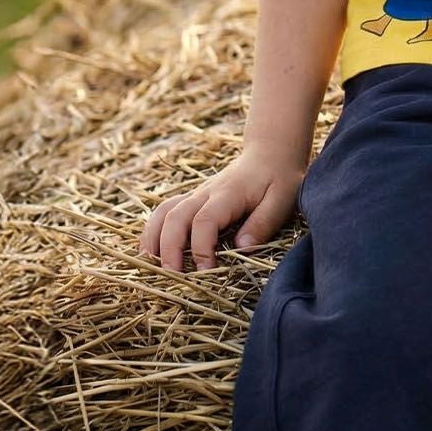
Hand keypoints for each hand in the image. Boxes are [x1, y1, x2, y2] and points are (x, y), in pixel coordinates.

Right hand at [137, 143, 306, 273]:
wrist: (269, 153)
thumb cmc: (279, 178)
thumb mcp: (282, 200)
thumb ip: (263, 223)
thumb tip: (242, 247)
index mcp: (228, 194)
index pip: (204, 221)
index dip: (200, 248)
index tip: (205, 271)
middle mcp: (205, 193)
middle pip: (175, 217)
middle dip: (169, 248)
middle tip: (172, 277)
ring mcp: (195, 195)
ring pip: (163, 213)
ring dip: (153, 239)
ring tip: (150, 267)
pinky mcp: (192, 199)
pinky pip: (164, 212)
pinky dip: (152, 231)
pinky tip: (150, 252)